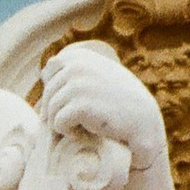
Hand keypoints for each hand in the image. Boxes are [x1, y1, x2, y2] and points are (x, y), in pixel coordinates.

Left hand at [39, 40, 166, 175]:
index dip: (58, 92)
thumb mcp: (97, 75)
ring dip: (66, 124)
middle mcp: (76, 65)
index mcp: (78, 56)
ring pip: (50, 112)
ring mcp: (77, 84)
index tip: (80, 100)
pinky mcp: (79, 105)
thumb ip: (75, 68)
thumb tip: (47, 64)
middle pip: (47, 95)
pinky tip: (90, 132)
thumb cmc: (117, 101)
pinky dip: (71, 134)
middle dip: (60, 110)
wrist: (142, 120)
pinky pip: (58, 124)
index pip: (48, 73)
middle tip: (86, 116)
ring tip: (88, 123)